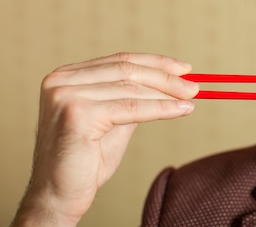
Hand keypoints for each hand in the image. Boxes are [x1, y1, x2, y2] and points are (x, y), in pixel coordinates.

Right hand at [11, 53, 197, 226]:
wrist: (60, 195)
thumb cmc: (87, 160)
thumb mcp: (114, 119)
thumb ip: (133, 98)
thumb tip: (172, 82)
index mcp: (67, 76)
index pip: (120, 60)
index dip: (156, 62)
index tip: (184, 68)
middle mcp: (62, 81)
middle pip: (126, 70)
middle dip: (165, 77)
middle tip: (194, 86)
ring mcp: (65, 95)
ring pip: (130, 89)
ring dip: (166, 94)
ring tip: (190, 99)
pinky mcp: (76, 114)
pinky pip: (129, 108)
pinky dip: (160, 108)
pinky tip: (180, 110)